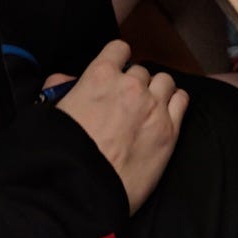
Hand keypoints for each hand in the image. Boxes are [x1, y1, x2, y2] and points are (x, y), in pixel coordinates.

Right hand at [54, 40, 187, 213]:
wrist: (84, 189)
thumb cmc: (64, 152)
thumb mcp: (55, 111)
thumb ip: (63, 87)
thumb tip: (64, 79)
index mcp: (101, 75)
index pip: (119, 49)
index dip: (118, 59)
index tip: (117, 71)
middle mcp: (131, 85)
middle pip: (141, 71)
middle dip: (135, 84)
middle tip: (127, 103)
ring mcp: (153, 105)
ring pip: (165, 81)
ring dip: (157, 91)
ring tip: (148, 108)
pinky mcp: (170, 129)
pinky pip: (182, 100)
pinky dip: (176, 103)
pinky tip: (166, 113)